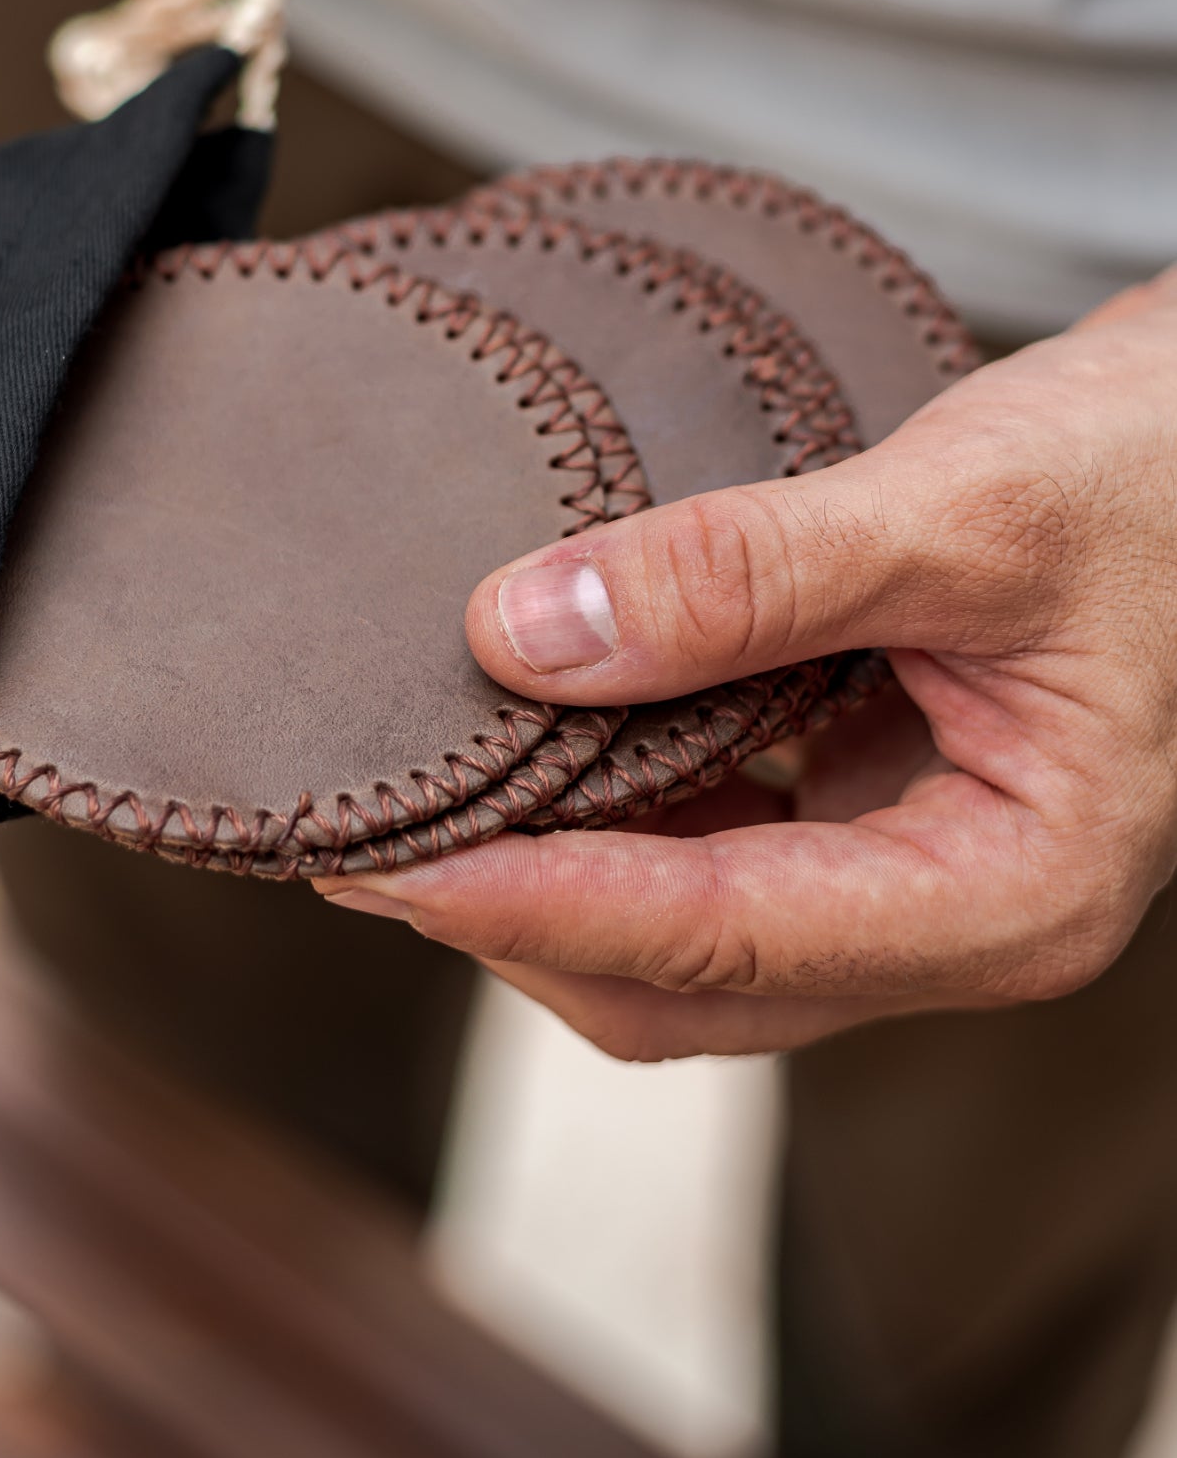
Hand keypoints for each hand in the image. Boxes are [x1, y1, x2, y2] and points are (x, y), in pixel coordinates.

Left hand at [317, 270, 1176, 1057]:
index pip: (725, 942)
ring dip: (553, 873)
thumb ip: (749, 576)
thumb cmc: (1158, 473)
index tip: (387, 865)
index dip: (539, 909)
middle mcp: (955, 914)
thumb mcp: (959, 512)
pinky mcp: (876, 807)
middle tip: (360, 838)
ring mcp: (911, 870)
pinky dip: (611, 812)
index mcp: (1008, 893)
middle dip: (517, 922)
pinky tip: (538, 737)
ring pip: (688, 932)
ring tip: (419, 792)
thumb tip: (526, 632)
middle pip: (688, 983)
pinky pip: (715, 848)